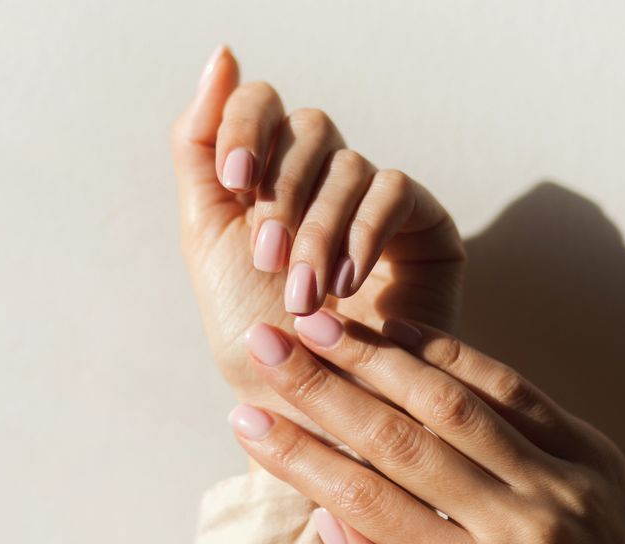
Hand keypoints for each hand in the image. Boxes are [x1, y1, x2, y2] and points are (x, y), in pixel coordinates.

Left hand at [171, 46, 463, 423]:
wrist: (304, 408)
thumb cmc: (253, 333)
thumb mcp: (206, 237)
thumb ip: (200, 150)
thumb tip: (223, 54)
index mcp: (268, 174)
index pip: (261, 105)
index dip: (245, 126)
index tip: (232, 178)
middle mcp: (323, 177)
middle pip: (307, 129)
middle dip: (281, 193)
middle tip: (268, 258)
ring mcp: (375, 199)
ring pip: (349, 165)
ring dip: (318, 230)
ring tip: (304, 296)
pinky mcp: (424, 226)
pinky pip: (395, 191)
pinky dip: (364, 232)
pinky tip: (348, 285)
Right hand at [225, 310, 624, 543]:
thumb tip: (330, 521)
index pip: (368, 503)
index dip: (299, 457)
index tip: (246, 420)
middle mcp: (520, 520)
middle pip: (399, 437)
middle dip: (322, 386)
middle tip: (264, 344)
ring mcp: (560, 475)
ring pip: (450, 400)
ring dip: (374, 355)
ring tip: (316, 324)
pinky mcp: (587, 443)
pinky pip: (509, 385)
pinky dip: (447, 353)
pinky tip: (395, 329)